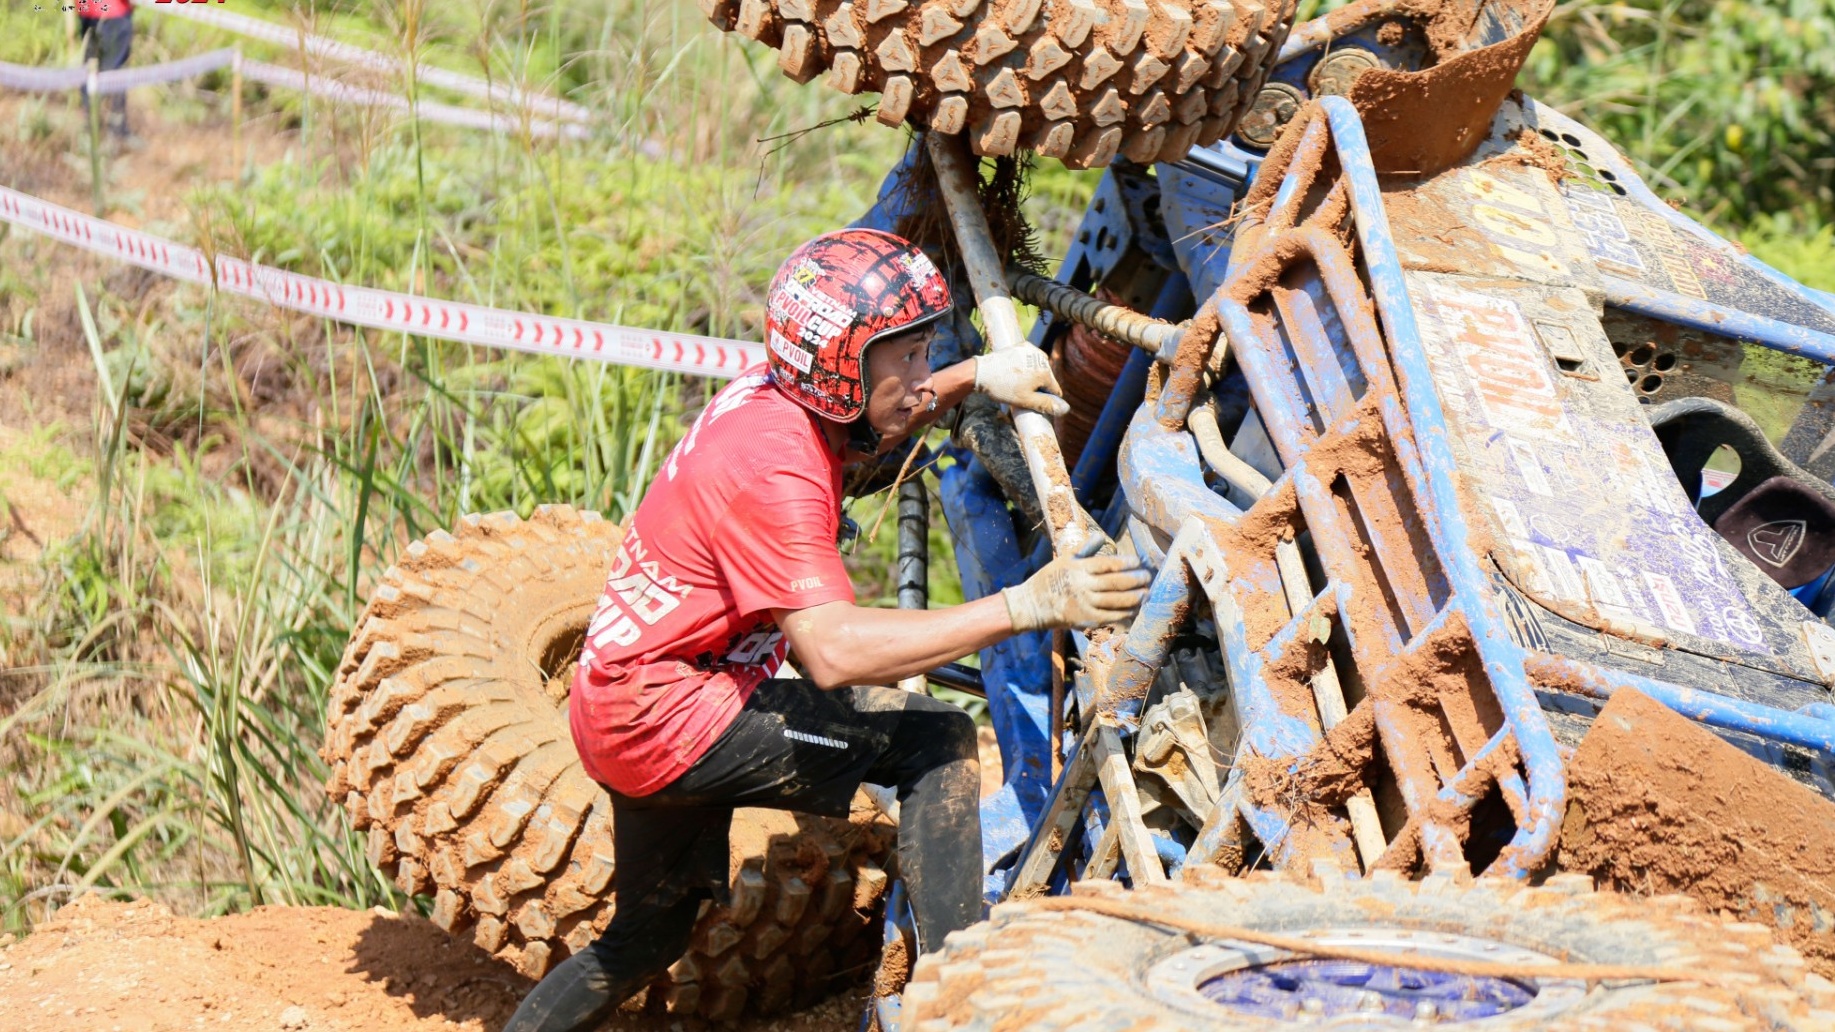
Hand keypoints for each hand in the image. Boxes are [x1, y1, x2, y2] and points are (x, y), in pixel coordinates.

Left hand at [973, 348, 1070, 417]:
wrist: (982, 372)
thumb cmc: (1003, 388)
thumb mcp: (1026, 401)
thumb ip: (1047, 405)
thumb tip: (1065, 409)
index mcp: (1045, 372)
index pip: (1055, 390)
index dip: (1045, 399)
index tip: (1031, 401)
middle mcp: (1042, 358)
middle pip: (1047, 378)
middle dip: (1038, 386)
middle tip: (1021, 391)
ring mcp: (1032, 350)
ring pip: (1039, 367)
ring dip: (1033, 375)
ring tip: (1016, 381)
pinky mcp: (1023, 346)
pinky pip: (1031, 358)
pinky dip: (1026, 364)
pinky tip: (1015, 371)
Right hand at [1002, 555, 1152, 631]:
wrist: (1032, 605)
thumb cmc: (1049, 579)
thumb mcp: (1065, 559)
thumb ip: (1085, 549)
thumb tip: (1101, 537)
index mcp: (1079, 568)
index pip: (1109, 564)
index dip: (1127, 563)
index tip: (1138, 562)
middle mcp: (1083, 586)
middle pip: (1116, 583)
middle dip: (1136, 580)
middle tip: (1147, 577)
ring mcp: (1085, 604)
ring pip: (1117, 601)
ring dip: (1135, 597)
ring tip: (1146, 593)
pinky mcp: (1085, 620)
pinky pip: (1111, 616)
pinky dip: (1125, 613)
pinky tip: (1134, 608)